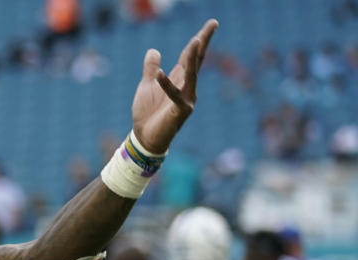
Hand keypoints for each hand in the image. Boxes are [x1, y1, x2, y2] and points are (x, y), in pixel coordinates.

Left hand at [131, 19, 217, 153]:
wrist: (144, 138)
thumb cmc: (148, 113)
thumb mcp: (146, 86)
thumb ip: (151, 68)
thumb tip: (153, 50)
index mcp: (179, 79)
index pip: (191, 56)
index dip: (199, 40)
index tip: (211, 23)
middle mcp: (187, 87)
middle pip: (196, 60)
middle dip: (203, 41)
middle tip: (213, 23)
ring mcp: (187, 99)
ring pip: (191, 74)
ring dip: (192, 57)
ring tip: (195, 40)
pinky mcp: (180, 111)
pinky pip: (174, 95)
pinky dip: (166, 84)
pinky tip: (160, 73)